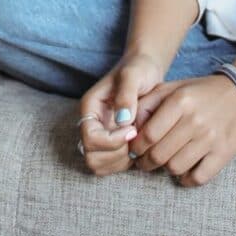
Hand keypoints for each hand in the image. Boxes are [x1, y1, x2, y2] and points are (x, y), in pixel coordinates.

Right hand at [76, 52, 165, 176]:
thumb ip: (126, 94)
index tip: (133, 129)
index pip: (90, 138)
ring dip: (121, 161)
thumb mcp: (133, 75)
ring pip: (100, 165)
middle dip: (116, 154)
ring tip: (138, 143)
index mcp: (89, 108)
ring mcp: (101, 136)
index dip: (112, 141)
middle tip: (135, 140)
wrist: (145, 70)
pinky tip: (140, 146)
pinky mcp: (112, 144)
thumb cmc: (139, 69)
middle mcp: (91, 125)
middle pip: (91, 157)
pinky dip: (126, 163)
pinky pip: (112, 165)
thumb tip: (122, 120)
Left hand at [129, 75, 235, 186]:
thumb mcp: (172, 88)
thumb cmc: (201, 92)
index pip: (147, 135)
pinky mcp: (224, 153)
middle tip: (144, 161)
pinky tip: (185, 169)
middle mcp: (195, 120)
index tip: (134, 150)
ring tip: (165, 162)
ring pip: (175, 168)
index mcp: (180, 101)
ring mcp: (210, 138)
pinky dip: (187, 179)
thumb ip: (147, 103)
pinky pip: (198, 177)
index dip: (135, 148)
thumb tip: (128, 127)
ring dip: (166, 169)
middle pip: (158, 155)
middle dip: (145, 162)